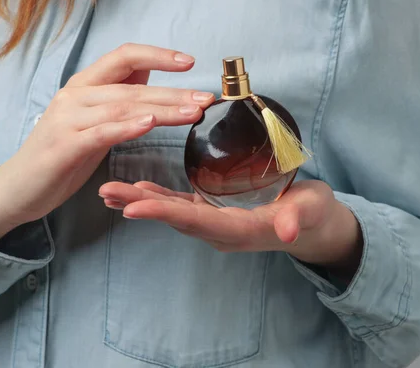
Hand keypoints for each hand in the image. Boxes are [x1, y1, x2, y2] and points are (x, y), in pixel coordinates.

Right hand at [0, 44, 214, 244]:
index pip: (123, 56)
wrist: (19, 187)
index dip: (157, 55)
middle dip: (173, 91)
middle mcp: (74, 95)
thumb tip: (147, 74)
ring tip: (192, 113)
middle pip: (131, 85)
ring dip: (162, 109)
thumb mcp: (91, 119)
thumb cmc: (62, 153)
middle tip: (205, 99)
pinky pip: (101, 132)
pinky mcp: (64, 146)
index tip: (189, 62)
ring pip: (121, 106)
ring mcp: (67, 119)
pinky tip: (150, 123)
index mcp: (83, 86)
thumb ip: (115, 96)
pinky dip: (127, 127)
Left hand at [98, 179, 362, 278]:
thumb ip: (298, 218)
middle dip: (140, 205)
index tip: (132, 207)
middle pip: (174, 218)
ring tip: (109, 192)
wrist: (313, 225)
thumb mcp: (311, 211)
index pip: (195, 222)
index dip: (163, 213)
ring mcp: (214, 223)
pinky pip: (181, 207)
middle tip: (106, 193)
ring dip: (141, 201)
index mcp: (238, 229)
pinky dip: (158, 197)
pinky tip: (139, 188)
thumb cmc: (313, 213)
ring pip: (172, 212)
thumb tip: (290, 231)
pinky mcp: (214, 213)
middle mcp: (219, 230)